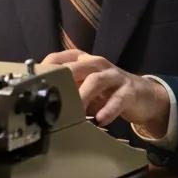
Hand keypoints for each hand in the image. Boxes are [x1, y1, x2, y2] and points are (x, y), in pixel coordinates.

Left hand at [40, 49, 169, 136]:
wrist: (143, 95)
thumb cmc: (107, 91)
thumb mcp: (84, 87)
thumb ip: (66, 89)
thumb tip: (39, 100)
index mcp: (83, 60)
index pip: (58, 57)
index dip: (45, 70)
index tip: (34, 86)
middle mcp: (97, 63)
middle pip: (75, 67)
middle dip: (63, 82)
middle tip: (50, 99)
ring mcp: (114, 75)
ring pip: (95, 80)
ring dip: (83, 96)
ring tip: (75, 112)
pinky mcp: (129, 90)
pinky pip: (117, 99)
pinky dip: (108, 109)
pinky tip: (100, 120)